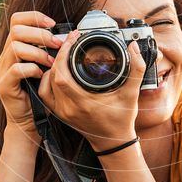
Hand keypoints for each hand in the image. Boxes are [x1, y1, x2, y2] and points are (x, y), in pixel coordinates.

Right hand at [0, 10, 62, 139]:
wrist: (28, 120)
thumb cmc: (40, 92)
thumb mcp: (47, 66)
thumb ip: (51, 50)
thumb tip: (71, 34)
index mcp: (15, 47)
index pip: (16, 20)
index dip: (34, 17)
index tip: (53, 23)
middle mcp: (6, 56)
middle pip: (16, 30)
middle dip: (40, 34)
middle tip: (57, 44)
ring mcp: (2, 71)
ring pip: (16, 47)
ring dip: (38, 53)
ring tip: (51, 63)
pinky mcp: (4, 86)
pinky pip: (16, 69)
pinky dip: (32, 69)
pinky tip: (41, 75)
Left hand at [37, 30, 145, 151]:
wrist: (113, 142)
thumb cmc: (121, 119)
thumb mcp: (132, 93)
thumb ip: (136, 68)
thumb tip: (133, 47)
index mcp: (84, 103)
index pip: (62, 75)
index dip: (64, 54)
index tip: (74, 39)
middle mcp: (69, 108)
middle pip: (52, 76)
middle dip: (60, 55)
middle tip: (71, 41)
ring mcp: (62, 112)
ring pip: (46, 84)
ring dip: (52, 66)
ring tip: (64, 54)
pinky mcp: (59, 113)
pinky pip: (45, 93)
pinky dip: (47, 80)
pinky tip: (57, 71)